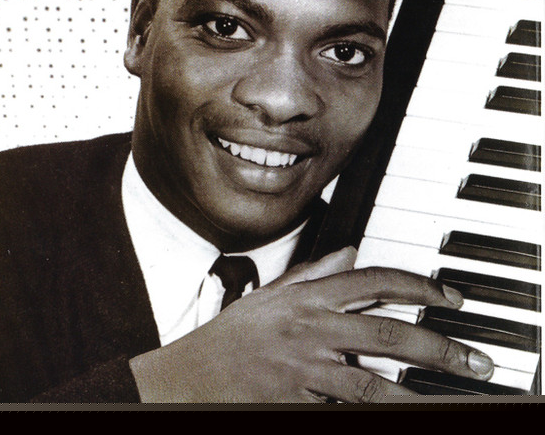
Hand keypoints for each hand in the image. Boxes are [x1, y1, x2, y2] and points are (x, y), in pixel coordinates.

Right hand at [129, 247, 493, 401]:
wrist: (188, 378)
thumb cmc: (230, 338)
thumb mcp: (270, 296)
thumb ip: (313, 273)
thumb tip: (351, 250)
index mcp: (306, 299)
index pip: (373, 281)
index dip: (419, 285)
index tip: (451, 296)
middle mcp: (310, 329)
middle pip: (388, 334)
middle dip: (440, 347)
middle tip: (476, 361)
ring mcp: (304, 369)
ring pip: (376, 384)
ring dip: (421, 394)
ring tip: (457, 399)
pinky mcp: (294, 402)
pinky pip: (345, 410)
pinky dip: (375, 414)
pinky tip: (400, 413)